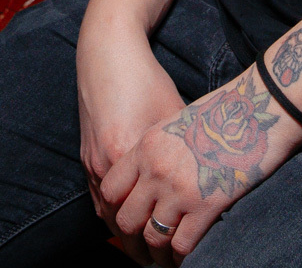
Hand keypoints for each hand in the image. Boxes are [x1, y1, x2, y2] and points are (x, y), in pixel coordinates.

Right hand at [75, 16, 185, 262]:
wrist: (106, 54)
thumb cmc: (146, 80)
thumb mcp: (174, 113)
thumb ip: (188, 147)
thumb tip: (215, 175)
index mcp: (136, 155)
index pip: (152, 215)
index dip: (169, 243)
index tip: (185, 257)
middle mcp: (111, 164)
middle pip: (126, 225)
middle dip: (145, 250)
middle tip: (165, 264)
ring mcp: (95, 161)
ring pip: (108, 216)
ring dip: (127, 238)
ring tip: (147, 255)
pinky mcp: (87, 156)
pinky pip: (96, 201)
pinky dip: (110, 218)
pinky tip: (123, 227)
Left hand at [98, 67, 301, 262]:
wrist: (256, 109)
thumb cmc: (221, 114)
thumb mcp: (175, 124)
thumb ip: (156, 152)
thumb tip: (149, 177)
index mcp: (145, 147)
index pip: (111, 190)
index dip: (115, 211)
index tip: (126, 222)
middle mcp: (156, 170)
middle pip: (127, 220)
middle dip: (132, 242)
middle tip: (141, 252)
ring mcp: (179, 189)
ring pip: (153, 238)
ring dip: (157, 256)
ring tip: (163, 261)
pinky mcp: (206, 205)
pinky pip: (182, 244)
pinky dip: (180, 258)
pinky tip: (184, 259)